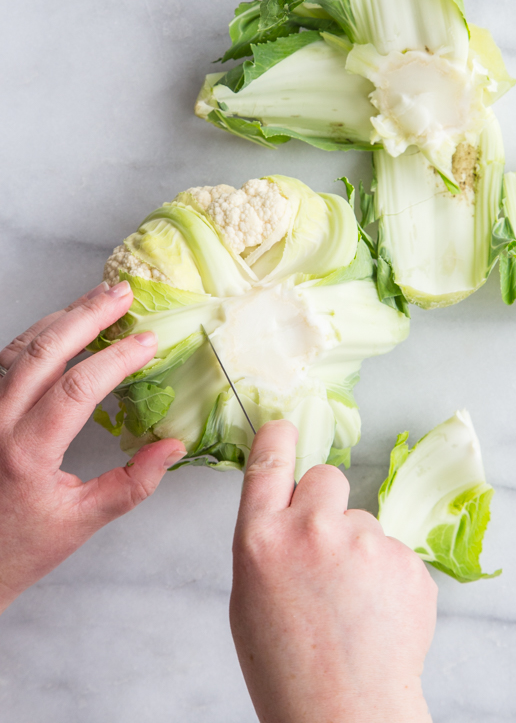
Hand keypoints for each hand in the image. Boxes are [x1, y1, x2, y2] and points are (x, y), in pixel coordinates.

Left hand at [0, 281, 185, 612]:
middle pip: (44, 351)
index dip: (117, 358)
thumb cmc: (22, 546)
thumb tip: (173, 446)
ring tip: (100, 298)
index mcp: (26, 454)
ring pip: (21, 348)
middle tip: (124, 294)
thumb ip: (132, 485)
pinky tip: (64, 323)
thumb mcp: (82, 523)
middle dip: (88, 316)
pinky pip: (6, 358)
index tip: (149, 341)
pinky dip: (39, 334)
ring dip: (63, 317)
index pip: (76, 389)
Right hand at [230, 421, 436, 722]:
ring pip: (364, 521)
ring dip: (360, 549)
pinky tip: (378, 615)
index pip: (270, 461)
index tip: (286, 427)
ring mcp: (366, 542)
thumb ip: (268, 543)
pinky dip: (389, 577)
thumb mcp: (250, 599)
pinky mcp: (407, 561)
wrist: (345, 717)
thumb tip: (288, 511)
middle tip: (327, 549)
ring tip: (353, 605)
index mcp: (262, 540)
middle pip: (327, 477)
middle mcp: (313, 530)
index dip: (280, 437)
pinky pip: (395, 552)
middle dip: (327, 502)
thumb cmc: (288, 668)